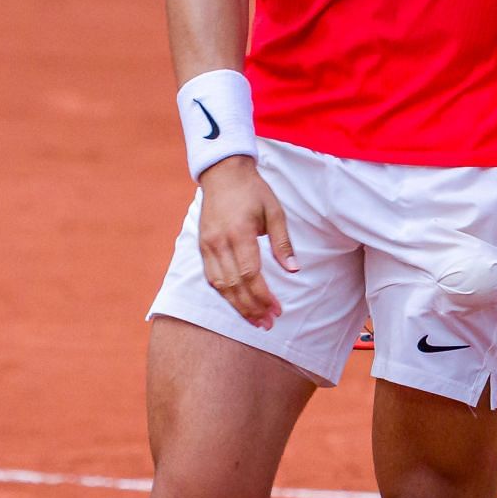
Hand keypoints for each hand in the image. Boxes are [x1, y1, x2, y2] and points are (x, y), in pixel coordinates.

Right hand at [197, 155, 296, 328]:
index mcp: (239, 233)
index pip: (250, 274)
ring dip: (238, 306)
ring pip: (220, 286)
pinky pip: (211, 278)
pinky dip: (224, 294)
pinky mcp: (202, 247)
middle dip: (252, 308)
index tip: (277, 310)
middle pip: (234, 286)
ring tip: (255, 320)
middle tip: (268, 324)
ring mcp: (208, 246)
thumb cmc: (253, 191)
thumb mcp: (275, 211)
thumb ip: (283, 242)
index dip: (263, 296)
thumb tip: (294, 269)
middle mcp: (219, 243)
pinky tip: (237, 304)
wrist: (223, 174)